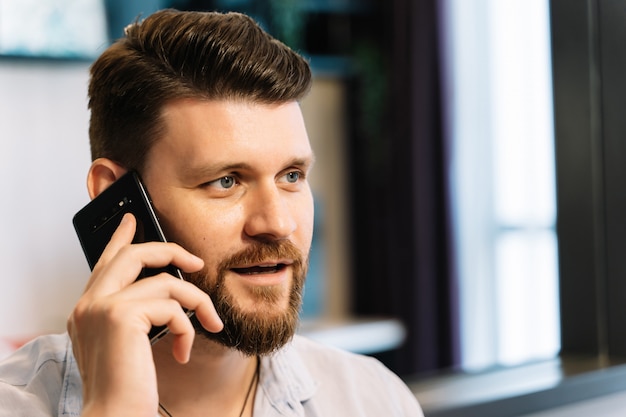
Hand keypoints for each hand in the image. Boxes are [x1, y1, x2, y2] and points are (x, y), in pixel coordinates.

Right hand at [67, 213, 222, 416]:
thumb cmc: (125, 388)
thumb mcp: (126, 344)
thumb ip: (134, 314)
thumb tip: (163, 290)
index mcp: (87, 310)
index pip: (105, 262)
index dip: (121, 238)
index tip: (134, 220)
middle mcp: (88, 304)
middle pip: (133, 255)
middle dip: (171, 252)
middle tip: (196, 262)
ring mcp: (102, 307)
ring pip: (166, 283)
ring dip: (196, 305)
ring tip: (207, 326)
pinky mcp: (121, 316)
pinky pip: (173, 306)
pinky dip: (187, 328)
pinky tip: (182, 352)